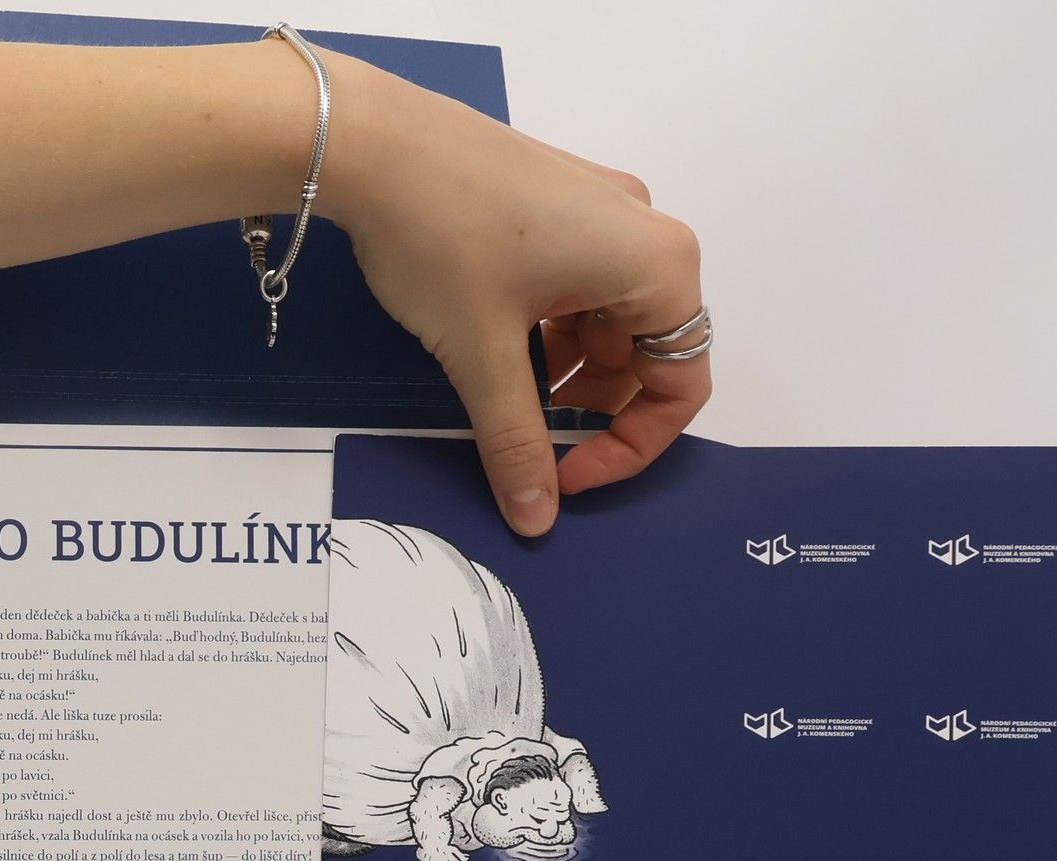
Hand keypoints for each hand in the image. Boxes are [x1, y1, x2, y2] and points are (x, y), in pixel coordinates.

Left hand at [323, 59, 711, 536]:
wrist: (375, 146)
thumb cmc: (442, 241)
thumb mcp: (482, 356)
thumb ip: (516, 442)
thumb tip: (536, 518)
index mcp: (656, 265)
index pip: (682, 384)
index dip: (630, 447)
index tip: (566, 476)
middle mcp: (644, 234)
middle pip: (647, 355)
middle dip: (594, 411)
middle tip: (531, 442)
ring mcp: (601, 215)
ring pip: (607, 326)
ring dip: (566, 377)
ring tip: (504, 398)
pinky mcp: (558, 209)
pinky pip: (576, 292)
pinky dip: (548, 337)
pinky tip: (496, 353)